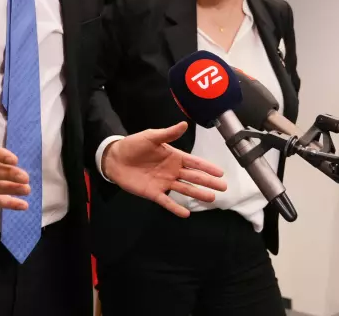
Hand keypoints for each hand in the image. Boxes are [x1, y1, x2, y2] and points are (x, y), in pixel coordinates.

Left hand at [101, 121, 226, 217]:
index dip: (207, 167)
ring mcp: (164, 182)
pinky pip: (167, 201)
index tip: (221, 172)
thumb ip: (168, 134)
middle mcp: (172, 171)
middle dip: (208, 182)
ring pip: (184, 189)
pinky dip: (175, 207)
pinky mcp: (153, 193)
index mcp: (173, 156)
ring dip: (198, 194)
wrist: (115, 158)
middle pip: (193, 177)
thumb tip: (184, 124)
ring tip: (211, 198)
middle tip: (223, 187)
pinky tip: (186, 214)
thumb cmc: (133, 145)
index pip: (194, 162)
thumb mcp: (151, 137)